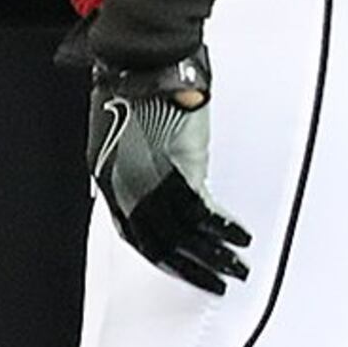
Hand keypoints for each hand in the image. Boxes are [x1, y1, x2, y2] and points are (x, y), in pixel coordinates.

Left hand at [82, 42, 251, 293]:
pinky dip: (224, 228)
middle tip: (214, 284)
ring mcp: (151, 179)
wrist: (143, 63)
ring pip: (183, 233)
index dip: (158, 255)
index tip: (179, 268)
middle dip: (189, 268)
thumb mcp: (120, 136)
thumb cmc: (133, 89)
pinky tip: (239, 238)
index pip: (131, 233)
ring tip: (237, 268)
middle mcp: (124, 185)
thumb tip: (151, 189)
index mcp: (107, 178)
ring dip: (214, 255)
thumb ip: (133, 165)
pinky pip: (202, 210)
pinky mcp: (179, 167)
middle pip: (158, 242)